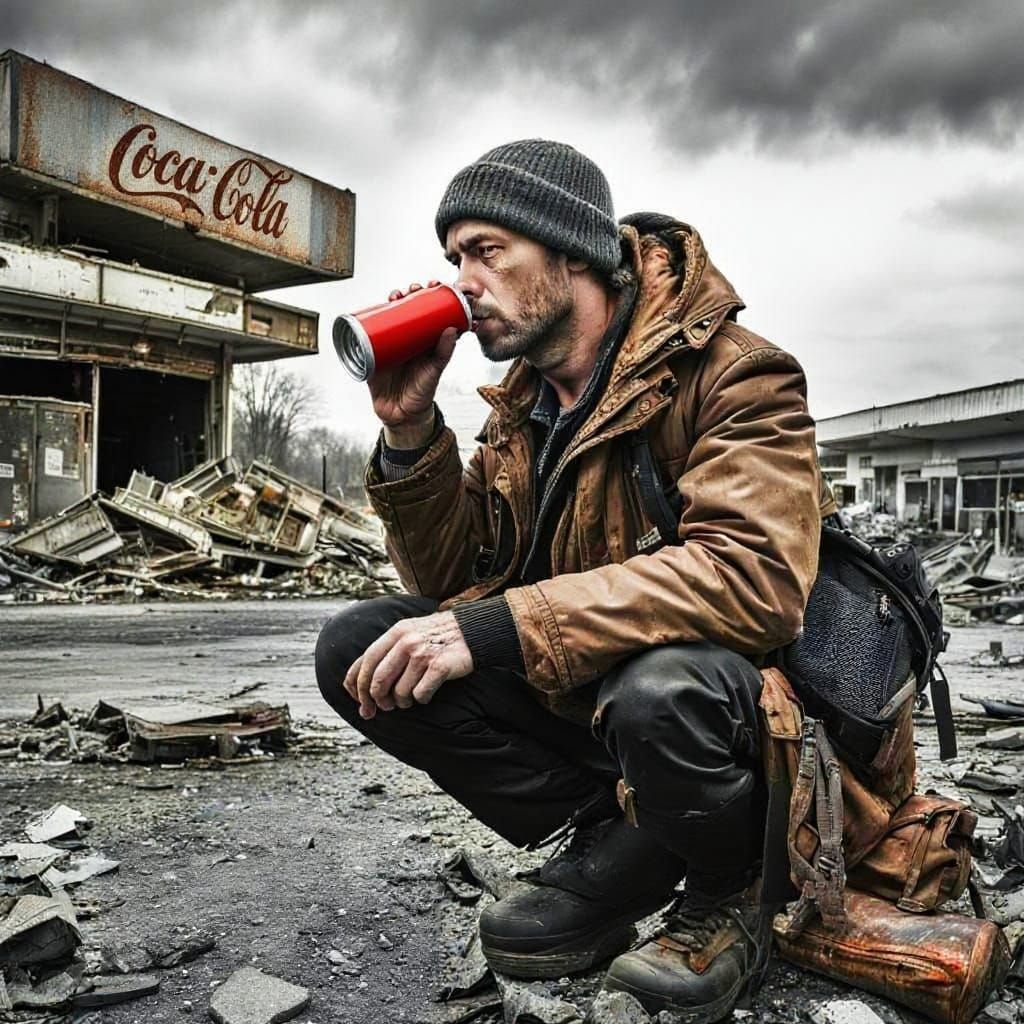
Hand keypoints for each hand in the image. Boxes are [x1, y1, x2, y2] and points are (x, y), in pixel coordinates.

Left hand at [343, 611, 472, 718]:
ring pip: (399, 692)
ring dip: (402, 702)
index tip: (360, 701)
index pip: (365, 662)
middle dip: (376, 700)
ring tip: (409, 699)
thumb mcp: (409, 632)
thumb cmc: (439, 636)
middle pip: (378, 680)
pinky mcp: (439, 666)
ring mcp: (423, 654)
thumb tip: (362, 684)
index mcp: (396, 632)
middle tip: (383, 708)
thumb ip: (388, 651)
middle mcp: (406, 641)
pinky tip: (427, 693)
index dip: (357, 685)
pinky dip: (421, 699)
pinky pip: (420, 694)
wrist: (473, 630)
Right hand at [368, 281, 459, 440]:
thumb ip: (443, 354)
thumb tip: (453, 329)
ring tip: (396, 294)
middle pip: (411, 307)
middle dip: (412, 292)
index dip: (433, 295)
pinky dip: (368, 317)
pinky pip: (370, 331)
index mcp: (427, 340)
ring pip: (392, 314)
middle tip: (414, 288)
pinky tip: (372, 304)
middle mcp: (411, 337)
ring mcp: (392, 343)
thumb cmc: (422, 394)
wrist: (401, 416)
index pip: (432, 312)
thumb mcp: (434, 372)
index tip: (435, 284)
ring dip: (393, 299)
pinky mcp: (375, 351)